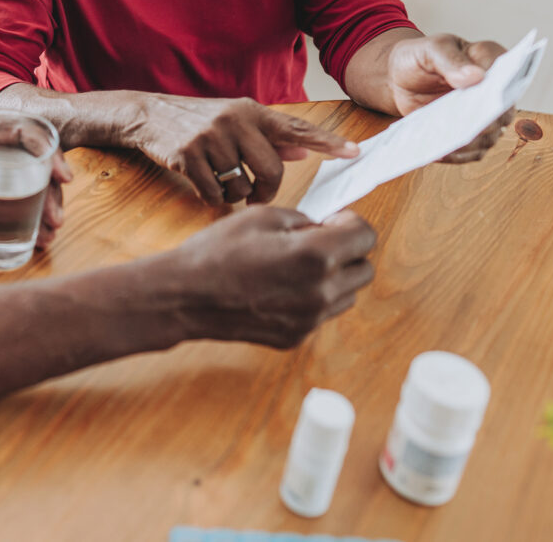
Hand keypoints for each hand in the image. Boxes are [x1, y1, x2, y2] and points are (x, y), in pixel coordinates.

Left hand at [0, 122, 71, 249]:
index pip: (26, 130)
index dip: (50, 151)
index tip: (62, 177)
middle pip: (36, 160)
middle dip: (51, 191)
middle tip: (55, 220)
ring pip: (33, 179)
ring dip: (46, 205)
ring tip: (49, 233)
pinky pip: (23, 193)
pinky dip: (33, 213)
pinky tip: (39, 235)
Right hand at [127, 94, 358, 206]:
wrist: (150, 115)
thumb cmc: (201, 121)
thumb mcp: (238, 121)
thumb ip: (271, 136)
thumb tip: (307, 148)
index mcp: (253, 112)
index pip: (298, 128)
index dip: (327, 142)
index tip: (354, 152)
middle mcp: (235, 120)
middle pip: (272, 169)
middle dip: (267, 191)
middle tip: (257, 197)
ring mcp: (210, 137)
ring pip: (242, 186)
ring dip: (236, 196)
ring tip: (224, 184)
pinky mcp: (188, 154)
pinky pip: (214, 193)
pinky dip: (213, 198)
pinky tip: (205, 185)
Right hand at [169, 208, 375, 346]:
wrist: (186, 296)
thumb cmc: (218, 252)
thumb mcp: (262, 216)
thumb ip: (304, 220)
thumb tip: (325, 227)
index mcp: (315, 255)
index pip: (366, 237)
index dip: (351, 222)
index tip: (334, 220)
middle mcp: (320, 292)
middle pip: (364, 269)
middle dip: (348, 251)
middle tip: (318, 241)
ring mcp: (310, 319)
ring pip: (347, 295)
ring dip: (334, 276)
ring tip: (298, 265)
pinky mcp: (297, 336)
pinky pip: (322, 313)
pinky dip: (313, 298)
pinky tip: (281, 286)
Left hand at [385, 33, 510, 161]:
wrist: (399, 78)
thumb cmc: (419, 58)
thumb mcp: (429, 50)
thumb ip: (450, 60)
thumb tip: (475, 76)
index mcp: (489, 59)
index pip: (506, 74)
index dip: (500, 88)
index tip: (488, 99)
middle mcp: (494, 90)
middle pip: (501, 111)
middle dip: (485, 122)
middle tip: (467, 128)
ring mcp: (483, 115)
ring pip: (489, 136)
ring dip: (471, 142)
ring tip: (449, 144)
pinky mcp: (470, 134)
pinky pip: (471, 151)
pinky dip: (457, 154)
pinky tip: (441, 152)